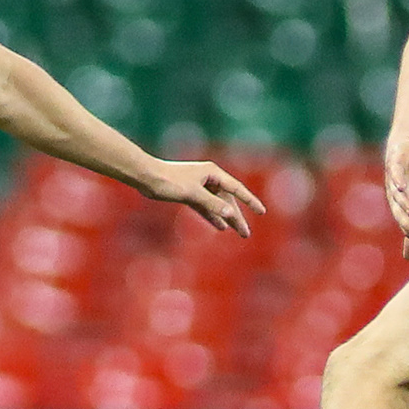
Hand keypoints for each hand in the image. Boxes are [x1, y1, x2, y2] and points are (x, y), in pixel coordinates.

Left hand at [141, 161, 265, 236]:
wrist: (147, 177)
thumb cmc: (169, 181)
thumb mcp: (193, 194)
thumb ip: (212, 204)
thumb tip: (230, 213)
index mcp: (213, 173)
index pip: (236, 189)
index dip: (250, 201)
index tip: (262, 212)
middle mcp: (208, 178)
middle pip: (228, 200)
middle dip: (237, 217)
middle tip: (246, 234)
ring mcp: (199, 186)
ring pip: (217, 205)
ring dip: (226, 218)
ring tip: (238, 233)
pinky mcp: (189, 194)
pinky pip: (205, 207)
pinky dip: (212, 216)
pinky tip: (220, 226)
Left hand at [384, 134, 408, 260]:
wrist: (404, 156)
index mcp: (401, 211)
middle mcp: (395, 198)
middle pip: (399, 214)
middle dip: (408, 225)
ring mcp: (394, 182)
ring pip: (397, 195)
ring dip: (404, 203)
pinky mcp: (396, 165)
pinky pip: (395, 173)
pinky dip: (397, 179)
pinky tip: (401, 185)